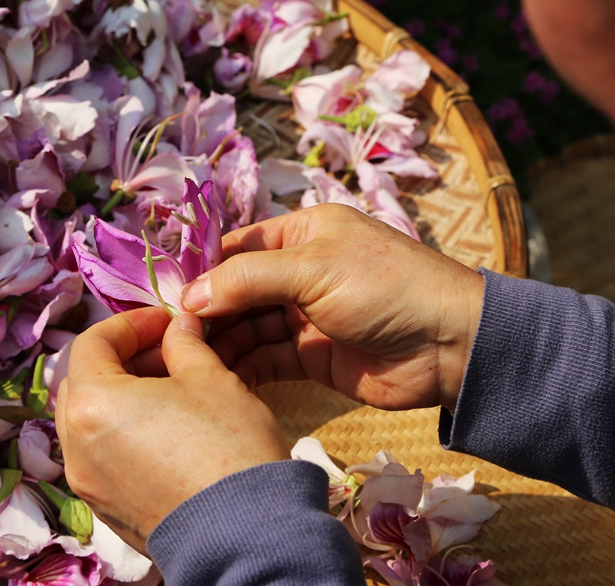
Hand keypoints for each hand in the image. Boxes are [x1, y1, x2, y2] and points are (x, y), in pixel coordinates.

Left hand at [55, 308, 289, 552]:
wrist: (246, 534)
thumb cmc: (227, 446)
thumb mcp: (210, 377)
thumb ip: (184, 344)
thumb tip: (178, 328)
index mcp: (92, 403)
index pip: (93, 343)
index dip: (131, 324)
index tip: (165, 322)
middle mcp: (75, 445)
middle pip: (85, 382)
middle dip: (124, 360)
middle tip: (168, 353)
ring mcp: (88, 483)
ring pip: (92, 423)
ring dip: (123, 398)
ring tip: (172, 394)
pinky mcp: (106, 510)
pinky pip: (104, 458)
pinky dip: (125, 435)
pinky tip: (169, 433)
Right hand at [181, 204, 483, 412]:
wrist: (452, 345)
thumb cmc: (386, 287)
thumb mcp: (313, 270)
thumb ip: (246, 281)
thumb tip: (188, 298)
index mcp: (301, 234)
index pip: (235, 249)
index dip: (199, 272)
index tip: (162, 299)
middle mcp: (298, 272)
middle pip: (234, 291)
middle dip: (202, 313)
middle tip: (164, 340)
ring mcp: (304, 316)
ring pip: (246, 329)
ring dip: (217, 344)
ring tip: (182, 364)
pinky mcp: (312, 357)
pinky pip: (265, 360)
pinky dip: (241, 369)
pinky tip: (213, 381)